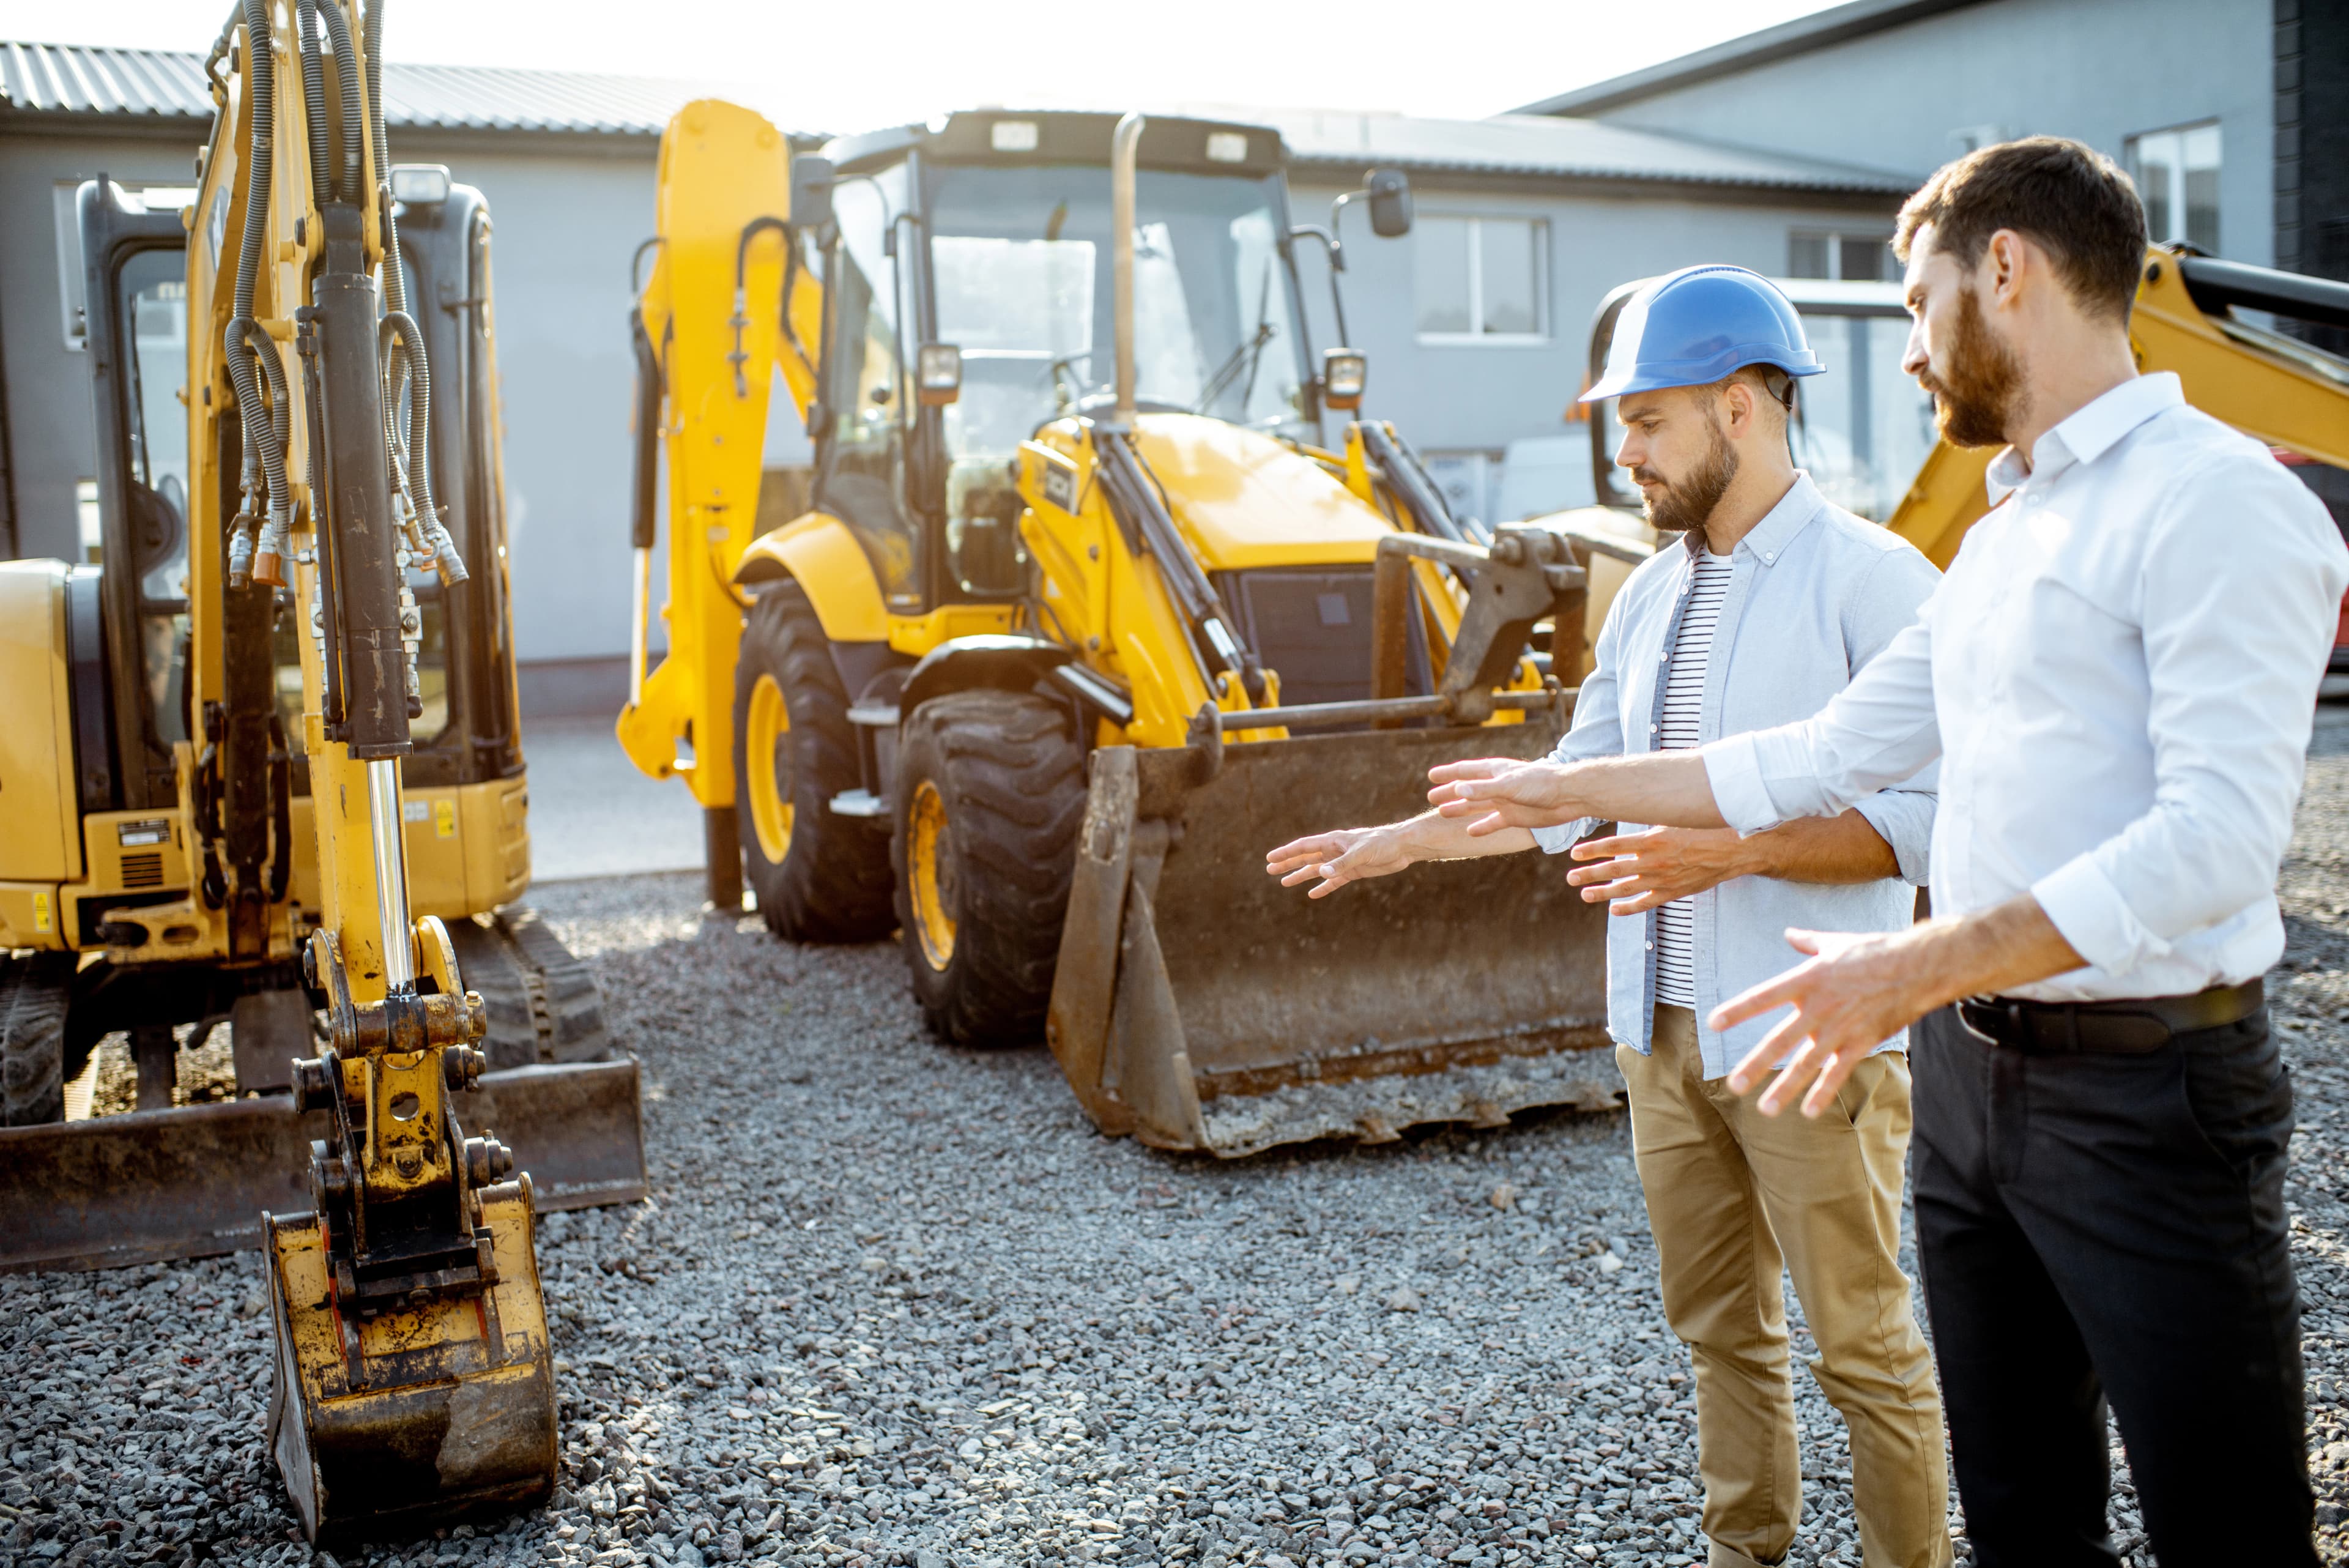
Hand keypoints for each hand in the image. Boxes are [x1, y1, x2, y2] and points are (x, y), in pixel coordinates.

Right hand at [1266, 826, 1411, 898]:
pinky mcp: (1353, 872)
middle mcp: (1334, 850)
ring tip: (1284, 882)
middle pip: (1305, 858)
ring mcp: (1342, 861)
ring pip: (1316, 870)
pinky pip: (1333, 881)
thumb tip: (1321, 873)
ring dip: (1301, 875)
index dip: (1286, 853)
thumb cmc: (1382, 843)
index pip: (1304, 847)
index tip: (1270, 859)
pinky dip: (1323, 887)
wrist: (1403, 847)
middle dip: (1288, 864)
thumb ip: (1341, 864)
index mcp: (1333, 841)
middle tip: (1269, 870)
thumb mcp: (1361, 853)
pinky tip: (1313, 894)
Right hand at [1425, 757, 1583, 834]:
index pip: (1465, 771)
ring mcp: (1506, 802)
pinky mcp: (1515, 817)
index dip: (1448, 773)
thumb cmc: (1541, 784)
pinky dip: (1482, 827)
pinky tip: (1470, 832)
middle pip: (1468, 789)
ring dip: (1461, 809)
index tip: (1430, 776)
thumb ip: (1483, 789)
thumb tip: (1457, 791)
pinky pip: (1493, 822)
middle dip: (1449, 792)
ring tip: (1443, 813)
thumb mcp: (1509, 786)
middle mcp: (1498, 785)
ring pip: (1477, 806)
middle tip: (1430, 796)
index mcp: (1495, 771)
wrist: (1570, 796)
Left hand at [1567, 826, 1753, 913]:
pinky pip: (1646, 903)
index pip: (1613, 845)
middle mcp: (1654, 862)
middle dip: (1589, 874)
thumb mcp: (1674, 818)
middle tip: (1570, 878)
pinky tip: (1614, 910)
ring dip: (1603, 892)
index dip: (1592, 850)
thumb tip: (1630, 814)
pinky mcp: (1674, 892)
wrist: (1735, 849)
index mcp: (1653, 840)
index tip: (1574, 854)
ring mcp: (1663, 880)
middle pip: (1613, 869)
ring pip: (1625, 888)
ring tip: (1585, 894)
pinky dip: (1629, 908)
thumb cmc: (1706, 827)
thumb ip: (1650, 822)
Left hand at [1713, 927, 1933, 1116]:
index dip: (1738, 1010)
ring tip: (1766, 1109)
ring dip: (1786, 1088)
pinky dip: (1824, 1092)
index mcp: (1807, 980)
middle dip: (1756, 1064)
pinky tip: (1808, 1111)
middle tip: (1734, 1086)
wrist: (1917, 966)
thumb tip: (1790, 933)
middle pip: (1780, 1041)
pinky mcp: (1861, 1042)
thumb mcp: (1835, 942)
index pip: (1764, 997)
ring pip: (1807, 1064)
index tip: (1714, 1024)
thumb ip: (1808, 942)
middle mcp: (1819, 1007)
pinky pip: (1838, 1072)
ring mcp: (1840, 1028)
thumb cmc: (1874, 951)